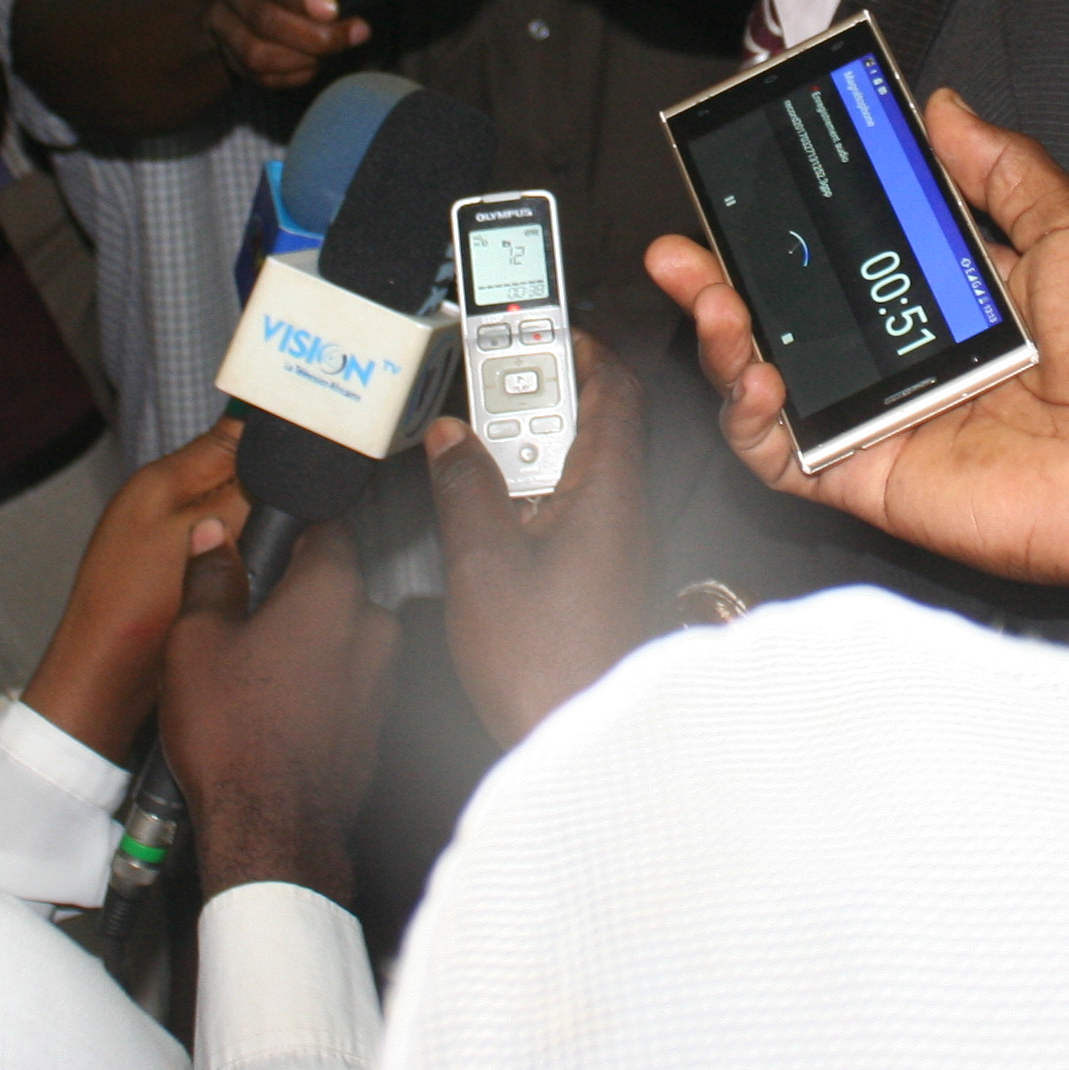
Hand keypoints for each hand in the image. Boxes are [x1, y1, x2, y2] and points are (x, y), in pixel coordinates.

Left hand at [20, 418, 252, 762]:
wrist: (104, 678)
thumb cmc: (136, 607)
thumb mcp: (201, 533)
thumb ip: (243, 487)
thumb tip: (281, 453)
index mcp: (164, 477)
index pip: (233, 433)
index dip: (274, 444)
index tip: (306, 463)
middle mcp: (162, 499)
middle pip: (236, 473)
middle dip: (266, 491)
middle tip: (282, 520)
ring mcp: (165, 536)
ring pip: (233, 513)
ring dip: (253, 527)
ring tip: (263, 551)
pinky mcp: (173, 570)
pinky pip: (221, 548)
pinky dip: (237, 557)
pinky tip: (245, 576)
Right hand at [161, 519, 400, 903]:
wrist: (271, 829)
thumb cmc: (234, 738)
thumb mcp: (195, 642)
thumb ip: (210, 577)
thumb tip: (213, 538)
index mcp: (331, 592)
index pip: (326, 526)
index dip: (291, 528)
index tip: (265, 540)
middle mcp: (370, 627)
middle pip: (334, 584)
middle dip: (294, 593)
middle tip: (245, 617)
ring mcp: (381, 677)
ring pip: (342, 636)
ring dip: (308, 642)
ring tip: (255, 672)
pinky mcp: (377, 721)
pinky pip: (348, 681)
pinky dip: (319, 685)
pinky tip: (277, 709)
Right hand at [195, 0, 404, 86]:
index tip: (332, 9)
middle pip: (262, 18)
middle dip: (315, 36)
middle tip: (357, 33)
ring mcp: (217, 15)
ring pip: (257, 54)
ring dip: (306, 58)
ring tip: (338, 47)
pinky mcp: (225, 49)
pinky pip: (259, 75)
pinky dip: (294, 74)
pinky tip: (317, 61)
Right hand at [426, 336, 651, 743]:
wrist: (577, 742)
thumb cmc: (548, 666)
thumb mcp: (484, 564)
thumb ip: (465, 488)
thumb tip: (449, 437)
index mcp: (608, 490)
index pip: (612, 389)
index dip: (575, 348)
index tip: (529, 327)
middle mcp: (619, 511)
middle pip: (586, 422)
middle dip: (529, 398)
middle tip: (474, 389)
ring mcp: (608, 545)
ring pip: (568, 468)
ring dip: (519, 451)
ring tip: (467, 448)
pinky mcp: (591, 576)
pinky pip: (560, 511)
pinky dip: (522, 495)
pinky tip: (482, 512)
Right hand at [644, 90, 1068, 651]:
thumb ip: (1001, 170)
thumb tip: (941, 105)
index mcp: (956, 294)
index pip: (853, 249)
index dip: (797, 217)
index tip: (750, 176)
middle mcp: (910, 355)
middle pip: (793, 314)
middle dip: (725, 277)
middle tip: (682, 244)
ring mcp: (886, 417)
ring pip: (771, 380)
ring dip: (725, 339)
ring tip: (715, 301)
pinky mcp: (874, 478)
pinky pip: (785, 457)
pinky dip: (750, 418)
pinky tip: (753, 373)